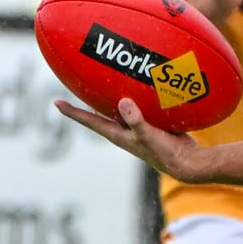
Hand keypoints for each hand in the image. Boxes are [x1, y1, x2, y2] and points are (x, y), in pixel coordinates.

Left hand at [55, 96, 203, 180]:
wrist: (186, 162)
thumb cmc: (164, 153)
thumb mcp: (148, 136)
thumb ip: (135, 120)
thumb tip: (123, 102)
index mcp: (117, 135)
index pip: (89, 121)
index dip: (72, 112)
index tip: (56, 102)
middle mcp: (123, 131)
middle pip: (99, 114)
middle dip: (87, 102)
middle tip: (75, 85)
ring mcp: (136, 129)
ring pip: (119, 110)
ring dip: (112, 98)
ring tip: (105, 82)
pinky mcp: (151, 125)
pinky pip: (139, 108)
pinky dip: (136, 98)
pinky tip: (142, 86)